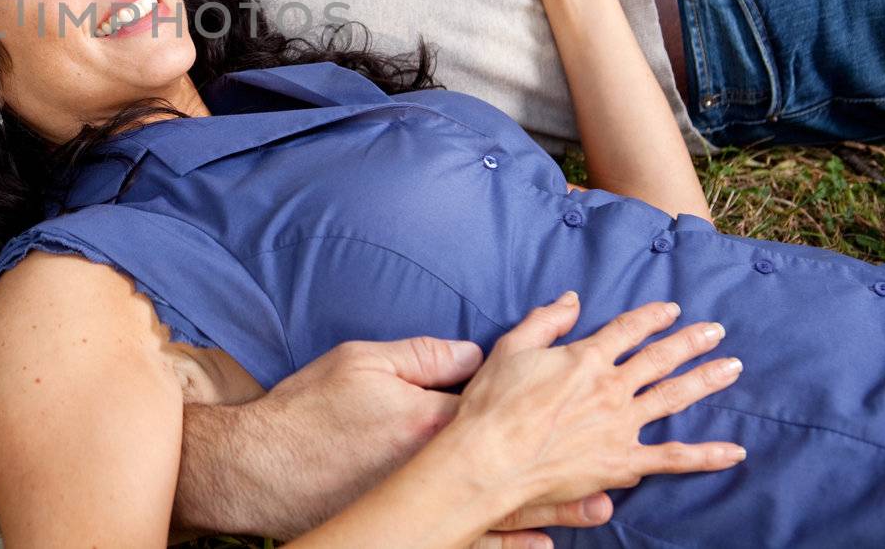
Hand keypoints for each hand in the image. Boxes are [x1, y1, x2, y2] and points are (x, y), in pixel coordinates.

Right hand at [177, 337, 611, 541]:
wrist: (262, 466)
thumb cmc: (311, 409)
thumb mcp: (365, 362)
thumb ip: (425, 356)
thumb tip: (475, 355)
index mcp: (436, 417)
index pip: (498, 401)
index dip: (532, 390)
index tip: (570, 376)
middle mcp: (443, 464)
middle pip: (517, 459)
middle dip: (569, 455)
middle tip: (621, 458)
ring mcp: (429, 500)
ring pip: (505, 503)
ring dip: (557, 502)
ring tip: (604, 502)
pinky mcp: (413, 524)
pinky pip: (473, 537)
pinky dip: (511, 541)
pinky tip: (541, 544)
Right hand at [451, 293, 745, 510]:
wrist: (492, 457)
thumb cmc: (494, 403)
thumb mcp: (512, 348)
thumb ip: (546, 321)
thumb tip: (572, 299)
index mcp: (585, 358)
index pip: (628, 330)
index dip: (652, 317)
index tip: (672, 309)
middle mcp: (611, 387)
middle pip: (660, 358)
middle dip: (691, 341)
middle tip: (716, 331)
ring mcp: (621, 426)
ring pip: (674, 397)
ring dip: (706, 380)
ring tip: (732, 368)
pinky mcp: (623, 462)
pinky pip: (672, 458)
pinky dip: (705, 456)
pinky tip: (733, 451)